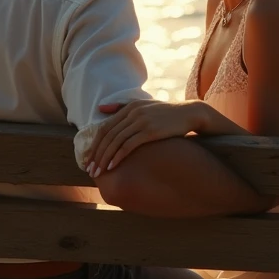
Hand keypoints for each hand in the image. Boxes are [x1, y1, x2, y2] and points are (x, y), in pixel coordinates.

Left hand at [86, 100, 206, 175]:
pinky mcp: (150, 131)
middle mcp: (133, 113)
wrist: (190, 113)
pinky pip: (128, 145)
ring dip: (104, 158)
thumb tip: (100, 108)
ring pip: (116, 141)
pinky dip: (118, 157)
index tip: (89, 159)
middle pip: (108, 135)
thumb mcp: (143, 107)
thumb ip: (121, 107)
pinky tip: (112, 167)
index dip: (95, 144)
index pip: (104, 127)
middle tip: (90, 169)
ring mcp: (141, 121)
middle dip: (96, 154)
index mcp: (129, 107)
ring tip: (98, 172)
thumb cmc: (166, 114)